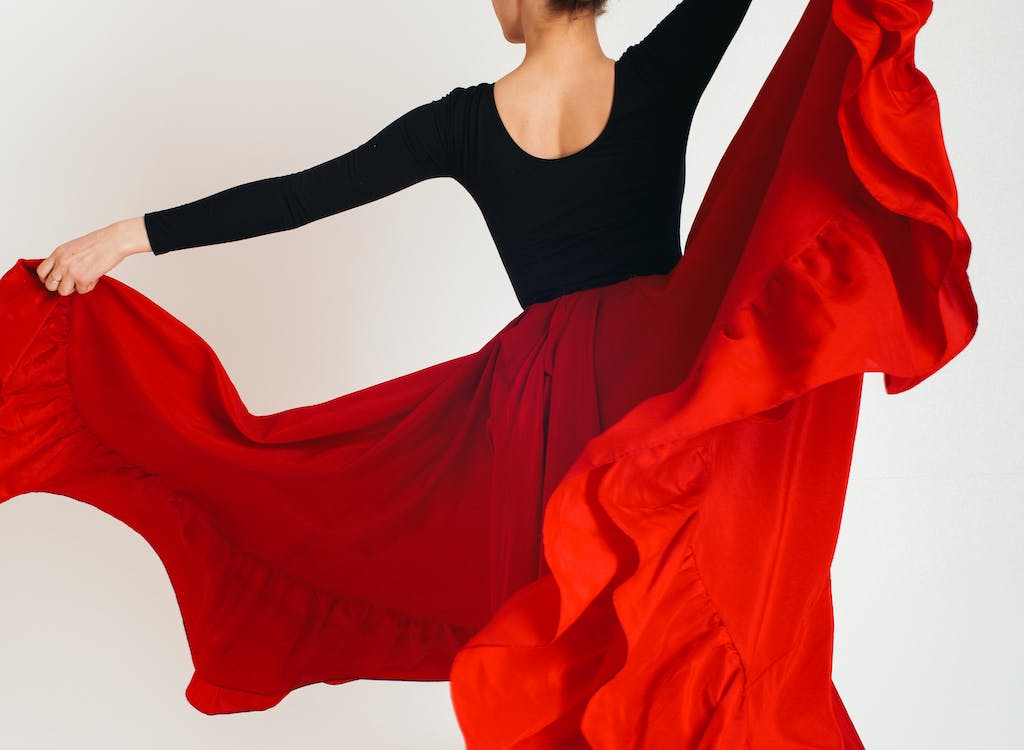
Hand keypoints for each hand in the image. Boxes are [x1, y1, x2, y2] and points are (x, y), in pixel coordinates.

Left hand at [36, 217, 152, 295]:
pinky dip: (88, 287)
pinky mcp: (82, 279)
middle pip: (50, 284)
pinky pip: (81, 291)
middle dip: (61, 286)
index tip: (57, 280)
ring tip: (84, 279)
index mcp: (58, 253)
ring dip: (74, 288)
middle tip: (72, 282)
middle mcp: (61, 262)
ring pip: (63, 291)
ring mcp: (70, 271)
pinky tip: (94, 277)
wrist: (113, 241)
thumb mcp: (73, 248)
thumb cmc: (99, 243)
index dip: (47, 278)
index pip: (41, 271)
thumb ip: (64, 259)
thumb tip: (61, 273)